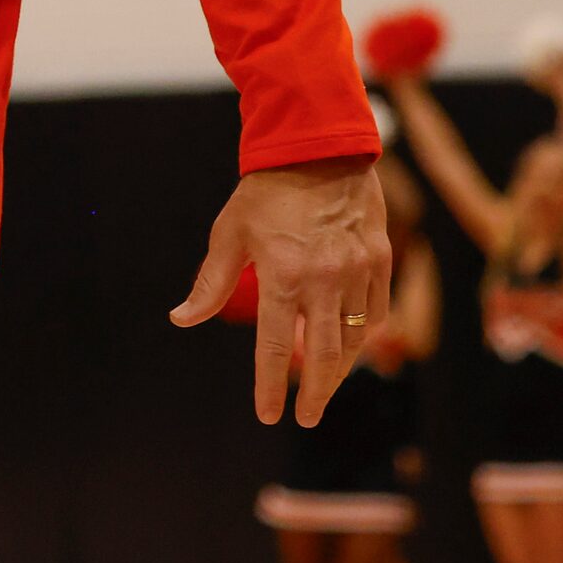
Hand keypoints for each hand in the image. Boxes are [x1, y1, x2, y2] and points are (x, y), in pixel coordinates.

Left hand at [169, 157, 391, 427]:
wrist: (319, 145)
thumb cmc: (267, 191)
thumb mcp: (230, 232)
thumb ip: (211, 283)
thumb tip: (181, 318)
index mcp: (283, 276)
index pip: (274, 348)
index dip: (270, 387)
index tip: (268, 415)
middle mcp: (324, 279)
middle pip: (324, 356)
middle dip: (316, 395)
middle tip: (307, 418)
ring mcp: (357, 271)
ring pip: (355, 339)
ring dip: (341, 371)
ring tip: (327, 388)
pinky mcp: (380, 260)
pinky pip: (378, 312)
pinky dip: (366, 336)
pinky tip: (352, 347)